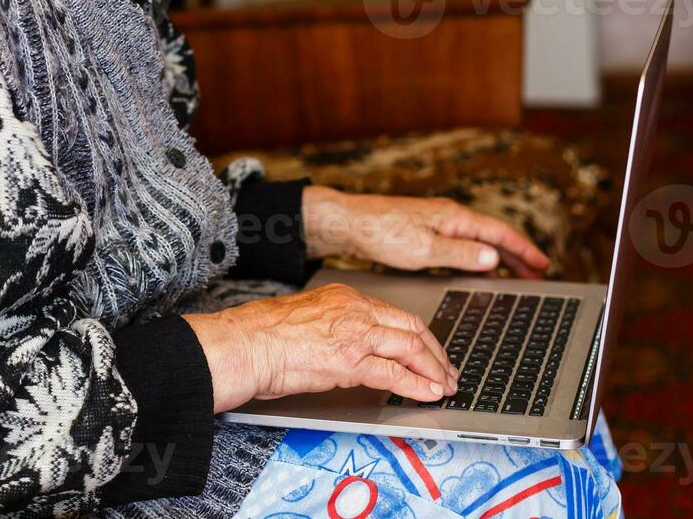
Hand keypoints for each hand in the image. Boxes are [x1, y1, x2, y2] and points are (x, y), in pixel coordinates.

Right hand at [182, 283, 457, 412]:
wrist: (245, 344)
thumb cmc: (263, 335)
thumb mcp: (309, 319)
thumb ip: (336, 327)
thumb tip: (352, 349)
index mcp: (345, 297)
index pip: (396, 314)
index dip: (420, 336)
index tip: (429, 351)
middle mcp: (355, 310)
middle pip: (412, 328)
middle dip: (435, 353)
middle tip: (447, 371)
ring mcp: (355, 334)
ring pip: (411, 348)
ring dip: (434, 370)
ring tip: (445, 386)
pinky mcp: (349, 361)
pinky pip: (395, 374)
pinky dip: (417, 385)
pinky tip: (428, 394)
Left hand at [301, 185, 550, 277]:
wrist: (349, 224)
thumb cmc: (382, 234)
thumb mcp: (424, 249)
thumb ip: (461, 254)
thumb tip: (493, 257)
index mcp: (454, 217)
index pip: (499, 233)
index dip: (523, 249)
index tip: (542, 264)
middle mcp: (449, 215)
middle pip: (493, 235)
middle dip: (517, 253)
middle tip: (538, 271)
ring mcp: (438, 222)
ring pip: (478, 238)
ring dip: (500, 255)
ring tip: (517, 272)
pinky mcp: (425, 230)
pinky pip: (463, 242)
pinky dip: (478, 255)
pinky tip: (478, 267)